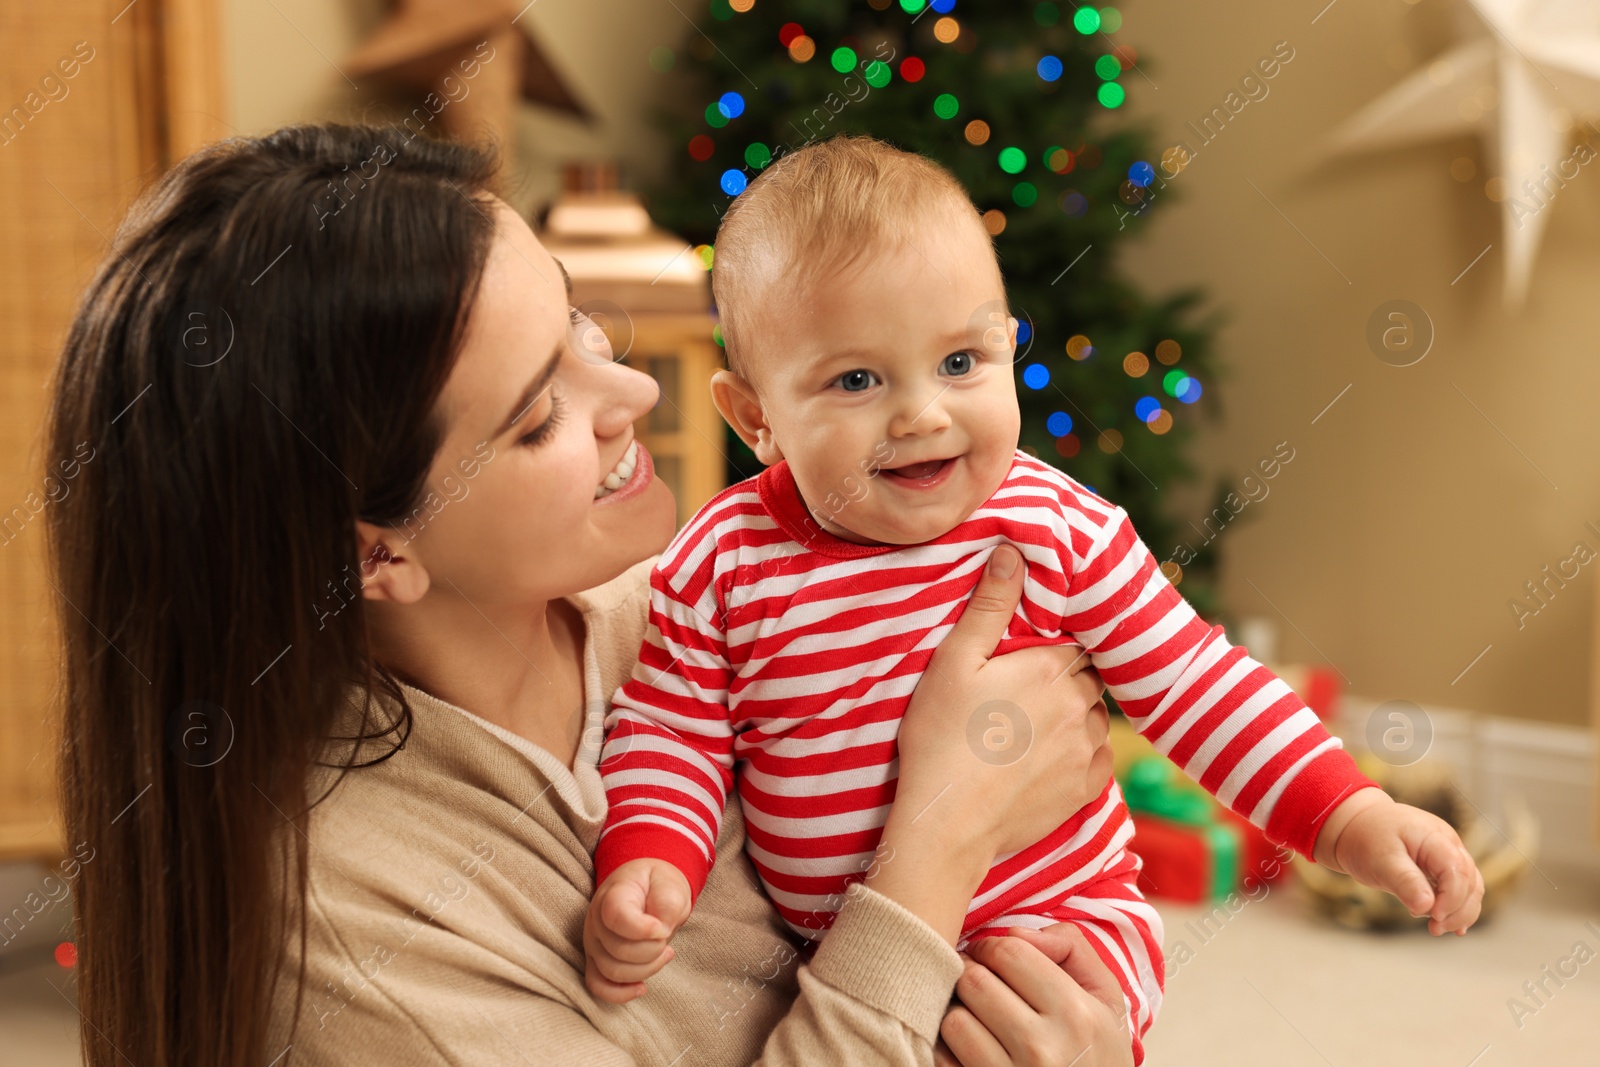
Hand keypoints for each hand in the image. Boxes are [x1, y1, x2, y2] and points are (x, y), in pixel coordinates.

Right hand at [583, 857, 692, 1002]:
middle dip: (652, 950)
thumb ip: (668, 903)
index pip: (616, 917)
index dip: (642, 929)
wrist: (646, 888)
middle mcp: (595, 920)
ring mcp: (593, 942)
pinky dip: (619, 994)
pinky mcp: (595, 960)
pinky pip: (597, 986)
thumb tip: (661, 931)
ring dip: (646, 969)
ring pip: (612, 971)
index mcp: (613, 894)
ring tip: (665, 952)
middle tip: (667, 936)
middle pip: (618, 950)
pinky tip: (642, 988)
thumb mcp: (670, 884)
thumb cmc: (658, 886)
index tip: (663, 928)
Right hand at [869, 542, 1112, 944]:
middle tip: (1028, 689)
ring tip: (1035, 724)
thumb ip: (990, 606)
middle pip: (1089, 677)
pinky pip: (1100, 759)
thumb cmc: (942, 739)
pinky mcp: (1084, 790)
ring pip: (1097, 718)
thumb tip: (1013, 552)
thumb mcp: (955, 662)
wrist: (947, 823)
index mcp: (1053, 668)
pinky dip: (1082, 753)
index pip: (1076, 640)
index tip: (1034, 653)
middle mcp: (1082, 707)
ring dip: (1076, 715)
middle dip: (1066, 678)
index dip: (1057, 644)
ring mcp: (1088, 751)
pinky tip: (1049, 756)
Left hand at [935, 926, 1132, 1066]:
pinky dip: (948, 1047)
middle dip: (971, 971)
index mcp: (1075, 1014)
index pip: (1009, 953)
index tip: (993, 956)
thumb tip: (1012, 931)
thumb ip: (1071, 947)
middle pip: (975, 981)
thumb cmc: (1100, 1051)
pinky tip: (971, 1044)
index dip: (993, 947)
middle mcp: (1042, 1048)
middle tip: (979, 979)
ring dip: (959, 1010)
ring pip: (954, 1020)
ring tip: (976, 1014)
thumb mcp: (1105, 998)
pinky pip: (943, 1058)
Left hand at [1313, 788, 1483, 935]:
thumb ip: (1404, 881)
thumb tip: (1428, 908)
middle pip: (1470, 881)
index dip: (1452, 898)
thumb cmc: (1366, 839)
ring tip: (1436, 929)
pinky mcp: (1441, 867)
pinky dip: (1457, 908)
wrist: (1354, 826)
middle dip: (1458, 910)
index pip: (1457, 870)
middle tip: (1434, 929)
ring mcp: (1447, 855)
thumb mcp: (1380, 860)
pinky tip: (1450, 926)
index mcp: (1434, 836)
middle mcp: (1447, 844)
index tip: (1434, 917)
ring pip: (1470, 887)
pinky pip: (1459, 889)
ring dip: (1460, 912)